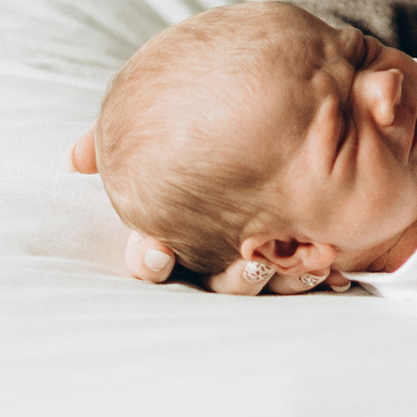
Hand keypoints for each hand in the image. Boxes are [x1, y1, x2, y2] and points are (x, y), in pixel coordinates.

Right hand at [65, 126, 347, 295]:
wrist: (277, 136)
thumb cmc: (206, 143)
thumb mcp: (162, 131)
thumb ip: (119, 139)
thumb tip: (73, 157)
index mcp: (179, 231)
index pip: (156, 257)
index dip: (151, 260)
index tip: (156, 251)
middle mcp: (219, 256)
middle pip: (219, 282)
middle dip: (234, 278)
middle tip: (252, 263)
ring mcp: (263, 262)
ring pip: (272, 286)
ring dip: (287, 279)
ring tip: (307, 262)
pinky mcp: (306, 260)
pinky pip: (316, 277)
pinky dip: (327, 277)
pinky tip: (343, 274)